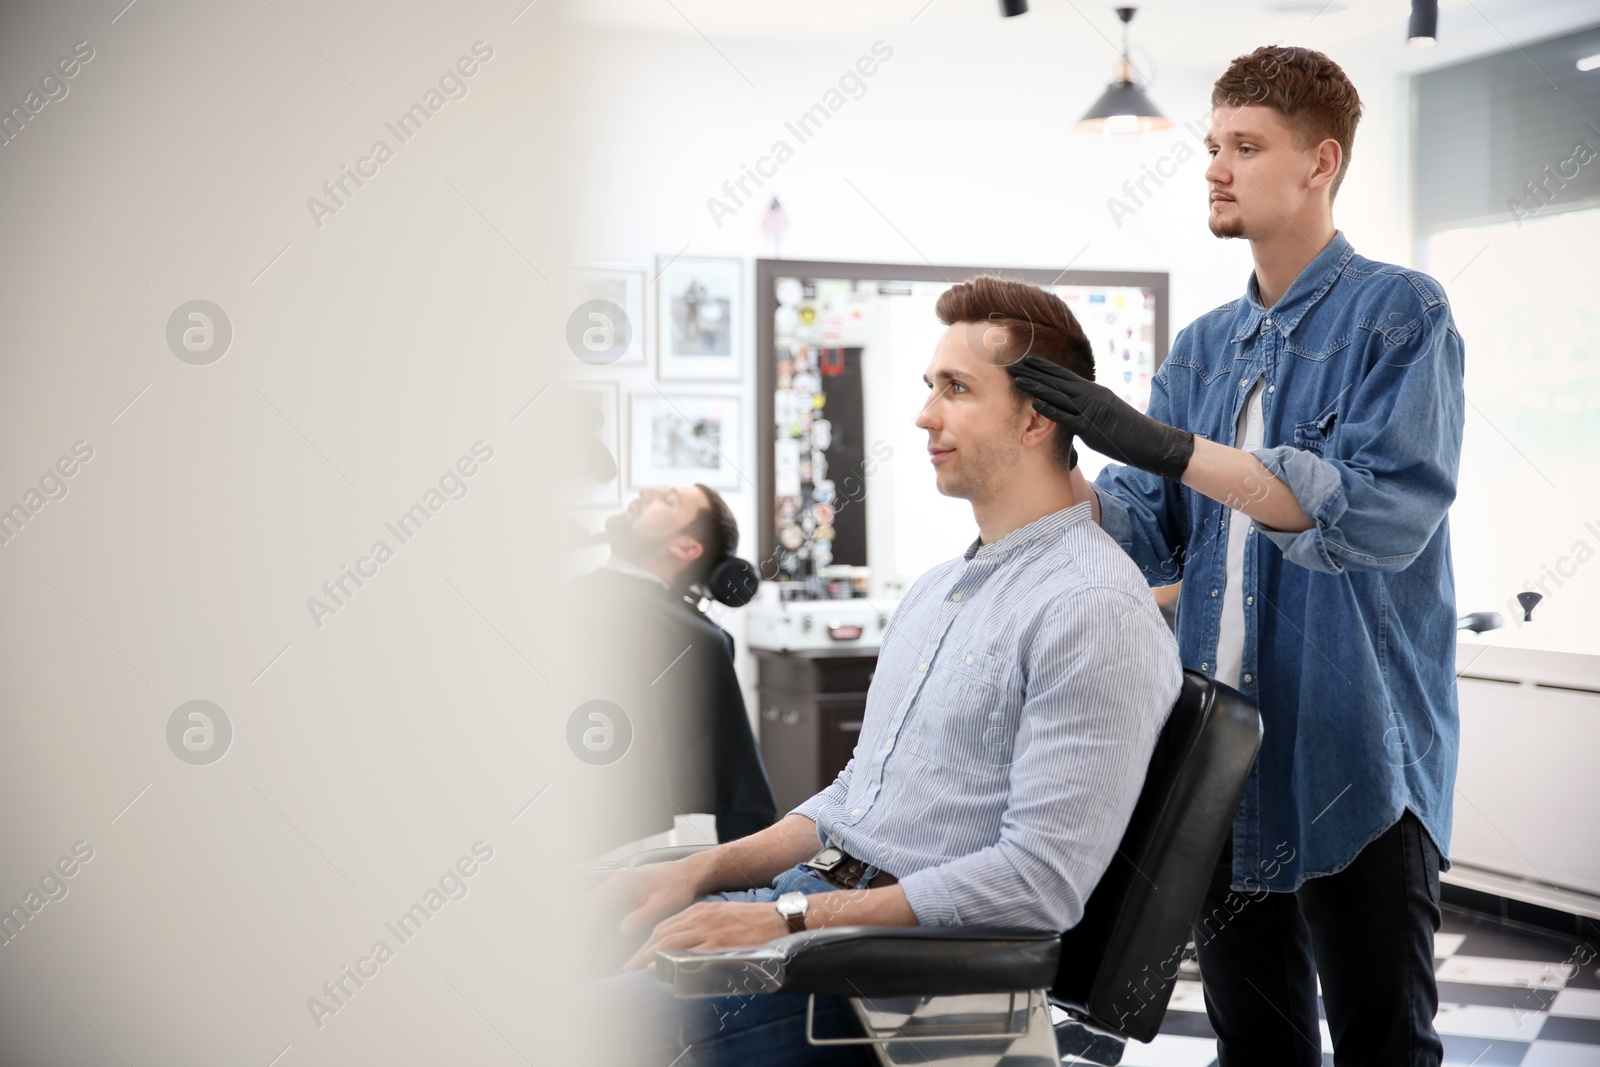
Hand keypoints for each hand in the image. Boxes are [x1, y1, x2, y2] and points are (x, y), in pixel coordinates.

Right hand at [587, 860, 701, 942]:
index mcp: (625, 880)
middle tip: (579, 941)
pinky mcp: (625, 891)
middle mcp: (619, 880)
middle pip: (593, 902)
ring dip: (590, 919)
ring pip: (597, 903)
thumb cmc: (679, 885)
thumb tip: (622, 930)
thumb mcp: (663, 903)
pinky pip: (607, 904)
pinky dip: (601, 917)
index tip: (586, 941)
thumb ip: (641, 916)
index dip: (590, 925)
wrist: (689, 874)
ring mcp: (620, 885)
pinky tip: (598, 930)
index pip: (599, 905)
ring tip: (584, 938)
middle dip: (584, 921)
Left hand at [624, 901, 788, 971]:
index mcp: (703, 910)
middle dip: (644, 949)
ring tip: (637, 967)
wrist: (780, 919)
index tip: (641, 952)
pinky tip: (659, 966)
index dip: (650, 939)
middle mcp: (702, 917)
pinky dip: (670, 959)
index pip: (668, 924)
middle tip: (631, 964)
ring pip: (670, 941)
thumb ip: (706, 928)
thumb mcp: (725, 917)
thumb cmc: (755, 921)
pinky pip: (688, 953)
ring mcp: (709, 930)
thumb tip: (690, 947)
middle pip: (664, 932)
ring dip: (650, 955)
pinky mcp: (718, 943)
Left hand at [1007, 355, 1193, 480]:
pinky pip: (1067, 417)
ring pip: (1057, 394)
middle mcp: (1091, 396)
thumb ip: (1087, 412)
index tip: (1026, 360)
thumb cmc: (1130, 433)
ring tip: (1015, 377)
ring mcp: (1091, 410)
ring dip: (1035, 385)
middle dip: (1032, 371)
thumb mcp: (1107, 416)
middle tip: (1011, 363)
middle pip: (1056, 380)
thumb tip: (1071, 417)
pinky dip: (1049, 409)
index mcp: (1094, 392)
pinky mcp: (1091, 428)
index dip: (1043, 367)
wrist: (1153, 442)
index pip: (1064, 376)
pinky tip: (1034, 402)